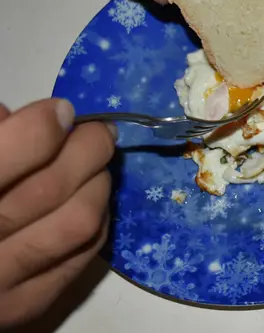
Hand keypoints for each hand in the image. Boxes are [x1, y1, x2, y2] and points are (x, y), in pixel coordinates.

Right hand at [0, 99, 114, 327]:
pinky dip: (98, 219)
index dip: (42, 126)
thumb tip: (21, 116)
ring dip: (98, 182)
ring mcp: (1, 284)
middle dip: (88, 148)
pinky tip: (90, 200)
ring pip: (78, 221)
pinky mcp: (26, 306)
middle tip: (100, 131)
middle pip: (52, 188)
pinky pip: (84, 255)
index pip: (1, 159)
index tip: (62, 110)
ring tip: (98, 164)